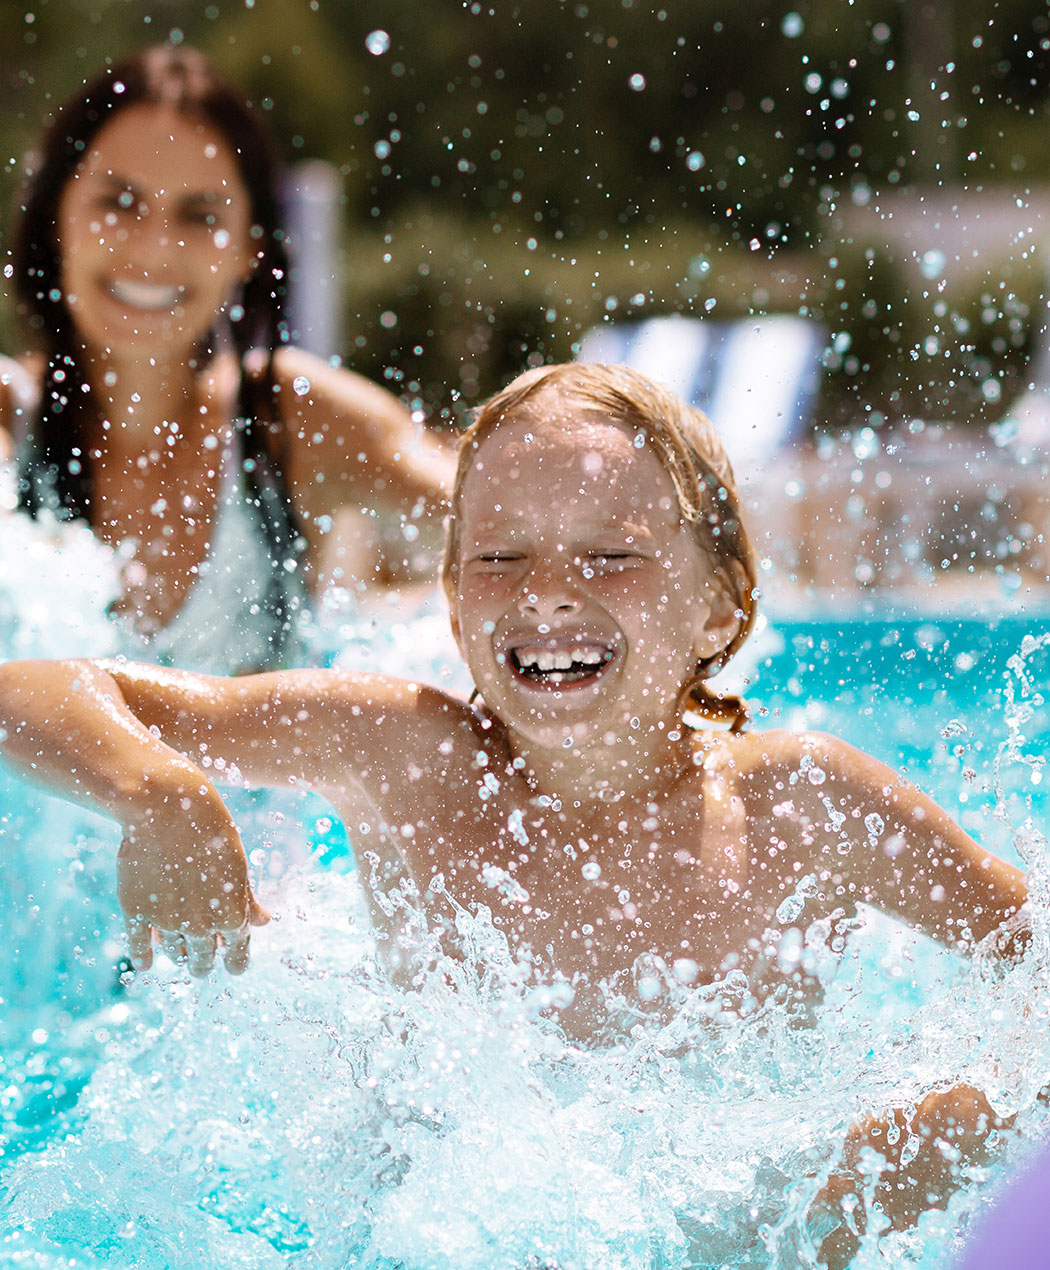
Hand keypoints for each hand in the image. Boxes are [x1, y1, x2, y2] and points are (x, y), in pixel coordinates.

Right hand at [116, 778, 268, 976]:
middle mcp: (200, 926)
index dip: (236, 962)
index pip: (238, 956)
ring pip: (174, 955)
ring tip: (180, 951)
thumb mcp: (238, 865)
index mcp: (232, 915)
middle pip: (202, 962)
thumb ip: (247, 900)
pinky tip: (146, 963)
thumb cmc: (211, 831)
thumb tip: (263, 923)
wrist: (169, 808)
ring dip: (179, 954)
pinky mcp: (136, 912)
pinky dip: (144, 958)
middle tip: (202, 961)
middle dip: (204, 962)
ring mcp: (166, 922)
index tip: (233, 965)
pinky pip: (139, 947)